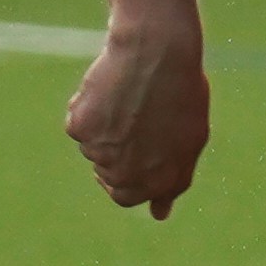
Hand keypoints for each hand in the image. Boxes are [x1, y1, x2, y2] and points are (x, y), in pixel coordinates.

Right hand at [64, 23, 209, 216]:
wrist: (158, 51)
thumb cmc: (180, 91)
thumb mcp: (189, 141)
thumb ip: (173, 181)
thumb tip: (159, 214)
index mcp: (157, 182)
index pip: (125, 196)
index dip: (126, 173)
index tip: (130, 149)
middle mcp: (127, 174)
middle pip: (105, 173)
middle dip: (115, 150)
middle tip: (130, 117)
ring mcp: (102, 152)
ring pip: (91, 146)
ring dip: (103, 127)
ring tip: (127, 97)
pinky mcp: (81, 128)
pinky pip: (77, 124)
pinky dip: (87, 109)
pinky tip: (108, 89)